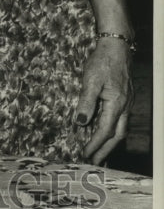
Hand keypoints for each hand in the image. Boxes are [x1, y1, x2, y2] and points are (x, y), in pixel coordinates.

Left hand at [76, 36, 133, 164]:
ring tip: (99, 153)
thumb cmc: (102, 61)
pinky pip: (121, 121)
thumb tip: (81, 122)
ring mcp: (126, 104)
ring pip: (120, 130)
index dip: (94, 144)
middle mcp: (124, 107)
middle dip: (104, 150)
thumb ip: (86, 101)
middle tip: (93, 162)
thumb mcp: (91, 79)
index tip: (85, 154)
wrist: (116, 47)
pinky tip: (105, 133)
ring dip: (110, 143)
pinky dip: (113, 131)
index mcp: (116, 104)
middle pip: (116, 136)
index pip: (104, 130)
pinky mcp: (124, 100)